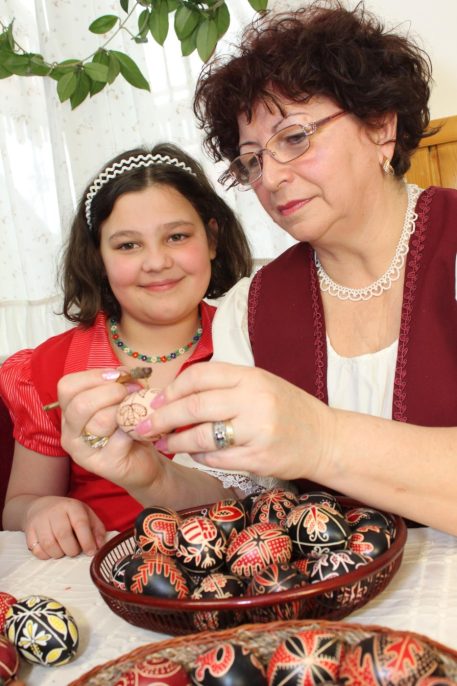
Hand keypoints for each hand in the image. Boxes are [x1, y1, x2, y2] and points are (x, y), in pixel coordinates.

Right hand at [24, 496, 105, 558]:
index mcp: (71, 506)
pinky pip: (37, 550)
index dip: (87, 540)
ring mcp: (39, 520)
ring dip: (59, 553)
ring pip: (49, 544)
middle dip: (72, 549)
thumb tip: (100, 546)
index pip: (80, 523)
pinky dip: (46, 556)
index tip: (91, 552)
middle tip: (75, 551)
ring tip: (64, 550)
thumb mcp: (85, 514)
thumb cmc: (68, 514)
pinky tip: (52, 551)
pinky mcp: (28, 531)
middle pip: (63, 535)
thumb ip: (96, 529)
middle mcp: (54, 511)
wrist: (40, 506)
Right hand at [58, 368, 164, 491]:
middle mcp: (70, 433)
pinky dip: (134, 428)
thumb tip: (123, 372)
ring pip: (100, 421)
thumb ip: (116, 385)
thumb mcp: (119, 401)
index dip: (94, 376)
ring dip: (124, 409)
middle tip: (131, 391)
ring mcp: (84, 452)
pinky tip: (140, 428)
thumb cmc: (128, 428)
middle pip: (80, 404)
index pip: (67, 386)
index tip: (118, 375)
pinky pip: (119, 438)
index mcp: (69, 413)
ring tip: (137, 409)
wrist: (143, 463)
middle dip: (110, 391)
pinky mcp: (104, 465)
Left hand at [135, 362, 334, 481]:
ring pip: (201, 437)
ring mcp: (257, 431)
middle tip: (143, 427)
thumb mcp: (260, 384)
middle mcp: (254, 401)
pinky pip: (217, 459)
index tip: (156, 401)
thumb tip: (174, 397)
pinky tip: (196, 455)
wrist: (325, 438)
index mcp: (251, 377)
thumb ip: (223, 386)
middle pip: (194, 407)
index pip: (199, 376)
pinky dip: (200, 457)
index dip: (171, 390)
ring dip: (177, 442)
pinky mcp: (259, 459)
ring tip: (165, 444)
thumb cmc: (287, 409)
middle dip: (162, 419)